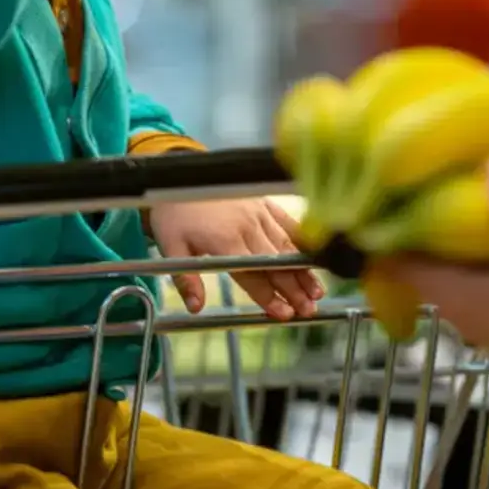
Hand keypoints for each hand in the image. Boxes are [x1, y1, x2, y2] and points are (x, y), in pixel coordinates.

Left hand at [149, 197, 324, 321]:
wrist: (181, 173)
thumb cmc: (174, 210)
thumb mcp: (170, 245)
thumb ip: (186, 278)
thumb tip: (195, 308)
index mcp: (225, 241)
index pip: (252, 276)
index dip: (269, 298)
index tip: (284, 315)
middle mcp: (247, 227)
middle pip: (276, 264)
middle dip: (294, 290)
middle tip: (309, 310)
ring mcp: (259, 213)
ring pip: (286, 246)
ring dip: (303, 269)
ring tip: (317, 290)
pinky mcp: (263, 203)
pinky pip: (287, 222)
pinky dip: (302, 239)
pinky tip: (315, 253)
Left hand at [384, 157, 488, 402]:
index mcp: (454, 296)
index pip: (395, 260)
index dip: (385, 223)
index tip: (389, 180)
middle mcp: (461, 308)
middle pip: (423, 256)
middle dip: (422, 216)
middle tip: (428, 166)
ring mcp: (488, 311)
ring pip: (454, 262)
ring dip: (455, 228)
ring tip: (463, 177)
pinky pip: (481, 269)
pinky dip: (482, 243)